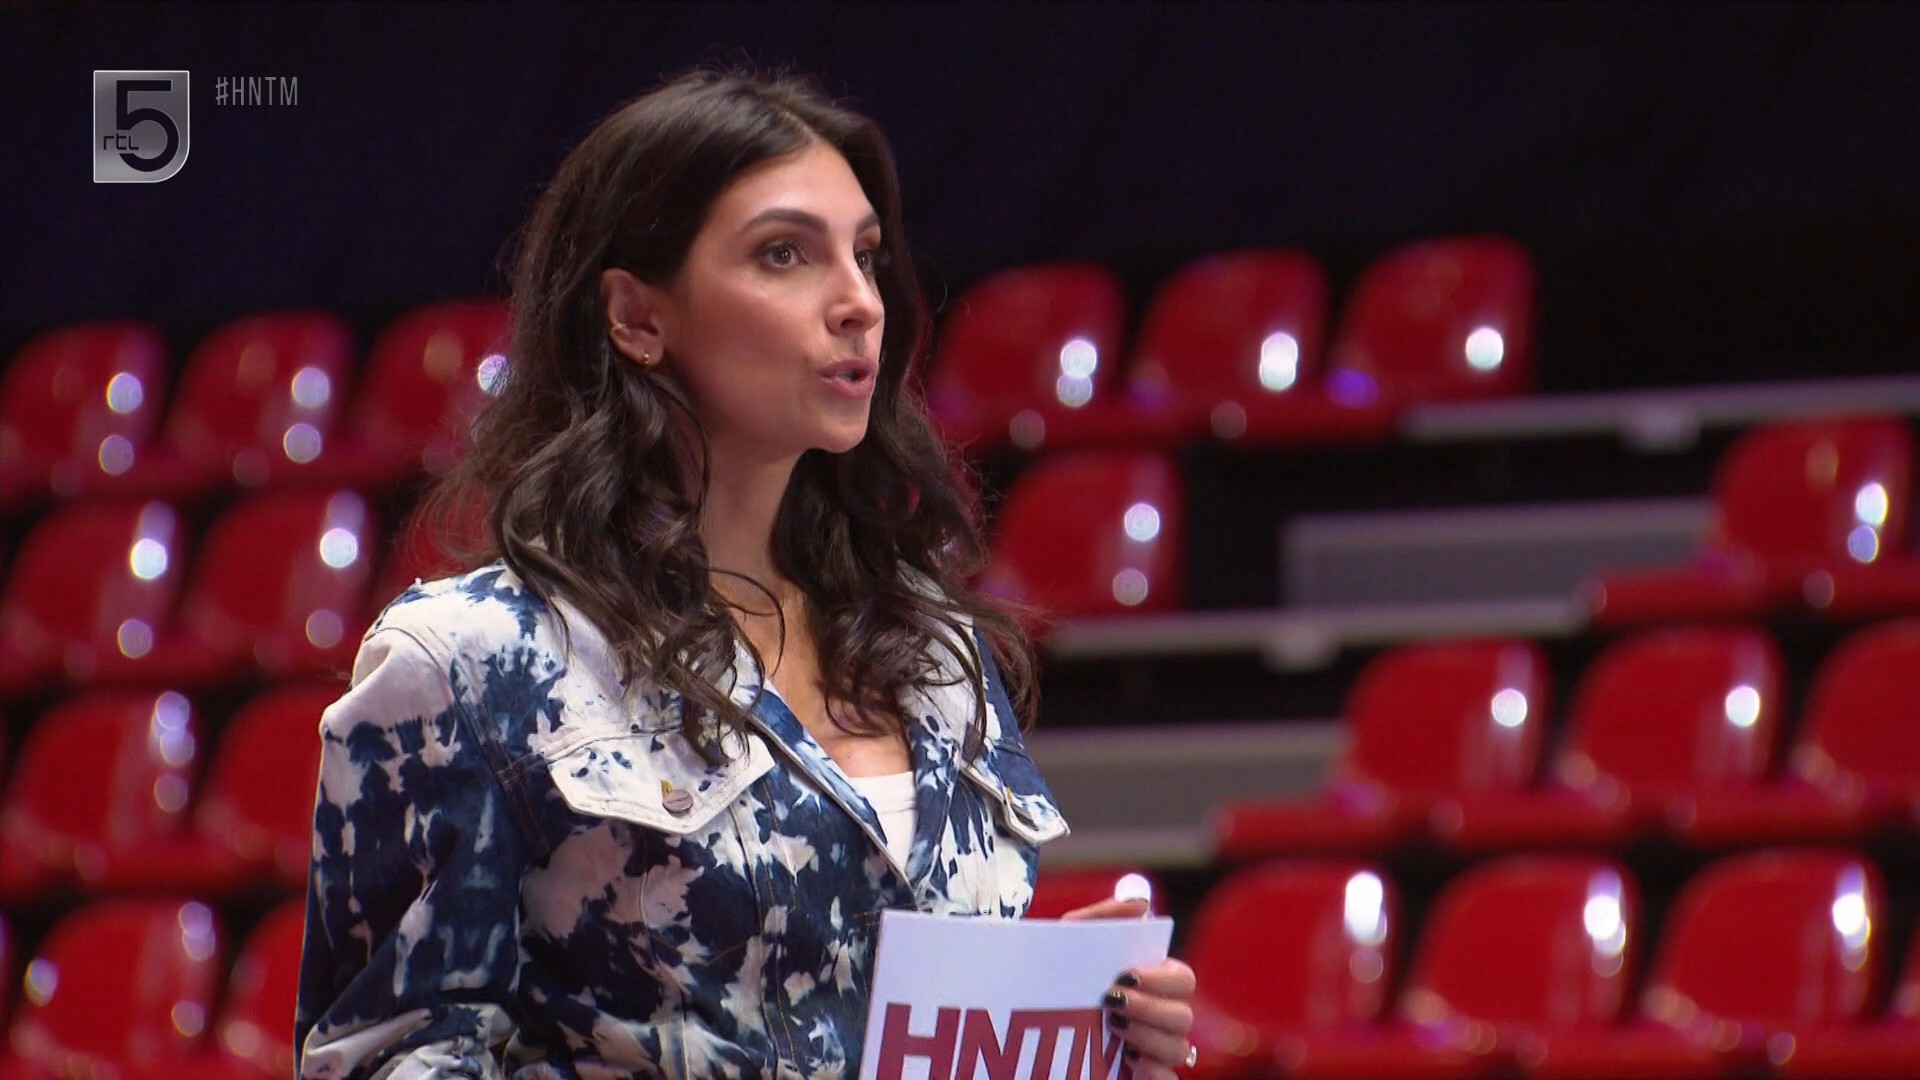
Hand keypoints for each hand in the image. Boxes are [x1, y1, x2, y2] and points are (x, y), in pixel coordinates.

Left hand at [1062, 899, 1198, 1077]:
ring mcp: (1151, 1050)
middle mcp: (1157, 1017)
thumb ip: (1103, 917)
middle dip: (1151, 1009)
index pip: (1183, 979)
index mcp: (1151, 982)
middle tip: (1112, 1004)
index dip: (1162, 979)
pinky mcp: (1139, 1076)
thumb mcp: (1068, 939)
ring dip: (1150, 1038)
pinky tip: (1131, 1061)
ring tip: (1113, 1028)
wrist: (1017, 1017)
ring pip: (1179, 1049)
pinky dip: (1157, 1072)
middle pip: (1184, 1016)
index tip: (1126, 975)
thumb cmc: (1051, 972)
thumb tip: (1144, 905)